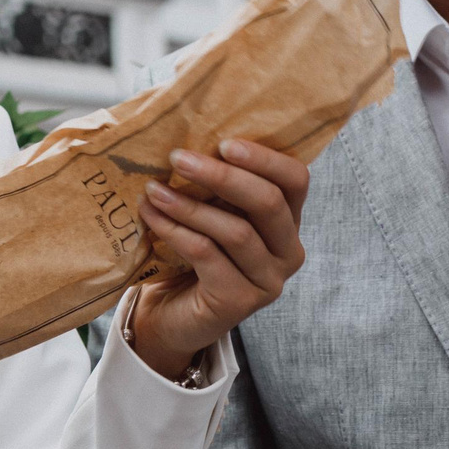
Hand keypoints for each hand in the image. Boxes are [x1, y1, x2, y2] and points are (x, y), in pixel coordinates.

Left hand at [127, 140, 310, 381]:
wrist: (172, 315)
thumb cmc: (193, 254)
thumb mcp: (210, 211)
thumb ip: (213, 182)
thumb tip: (186, 133)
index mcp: (288, 221)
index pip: (295, 179)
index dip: (264, 158)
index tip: (222, 142)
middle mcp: (288, 252)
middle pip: (269, 202)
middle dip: (222, 176)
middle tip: (178, 158)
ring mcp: (268, 281)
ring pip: (236, 231)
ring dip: (189, 205)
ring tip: (153, 189)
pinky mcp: (239, 303)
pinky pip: (208, 255)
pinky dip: (176, 231)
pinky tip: (152, 217)